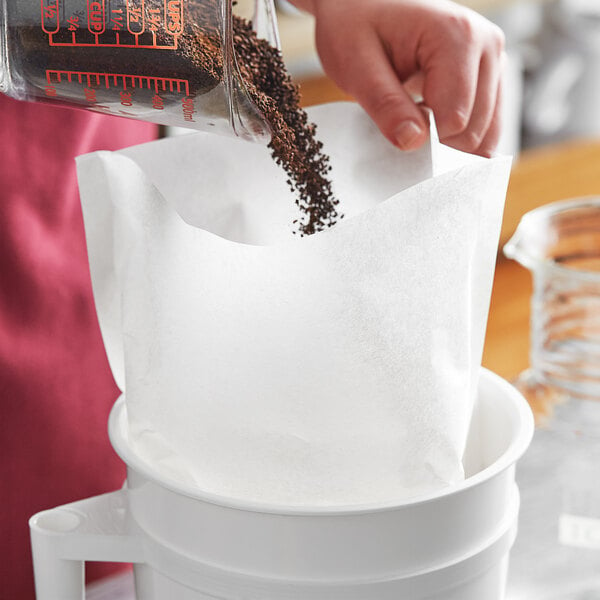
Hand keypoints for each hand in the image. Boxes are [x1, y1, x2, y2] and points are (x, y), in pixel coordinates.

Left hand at [290, 0, 505, 156]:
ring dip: (450, 141)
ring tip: (417, 118)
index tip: (397, 129)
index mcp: (456, 35)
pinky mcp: (491, 73)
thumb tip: (413, 142)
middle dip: (438, 143)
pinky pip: (488, 124)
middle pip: (475, 130)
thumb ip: (385, 105)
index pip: (455, 119)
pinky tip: (433, 123)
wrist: (363, 3)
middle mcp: (487, 43)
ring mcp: (494, 58)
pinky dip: (461, 136)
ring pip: (487, 132)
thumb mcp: (355, 65)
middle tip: (403, 123)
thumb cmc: (356, 26)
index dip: (424, 139)